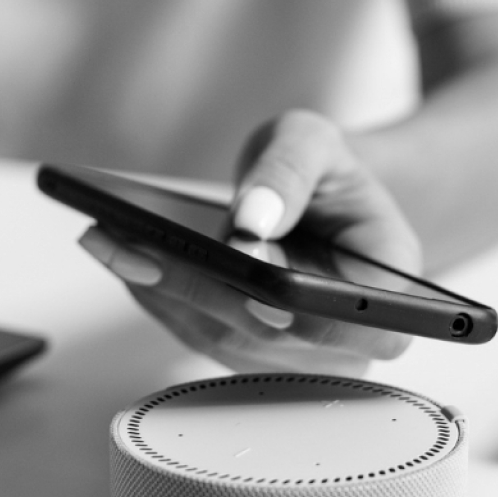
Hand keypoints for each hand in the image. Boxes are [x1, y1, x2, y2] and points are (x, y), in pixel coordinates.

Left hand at [78, 110, 419, 374]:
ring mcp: (292, 353)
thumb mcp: (316, 143)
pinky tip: (117, 249)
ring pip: (223, 338)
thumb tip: (252, 219)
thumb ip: (292, 171)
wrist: (315, 196)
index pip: (373, 327)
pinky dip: (154, 292)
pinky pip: (196, 331)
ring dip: (161, 291)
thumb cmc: (327, 172)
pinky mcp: (245, 349)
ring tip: (108, 238)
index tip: (262, 287)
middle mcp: (344, 337)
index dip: (321, 320)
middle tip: (138, 246)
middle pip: (274, 334)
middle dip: (199, 289)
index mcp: (389, 287)